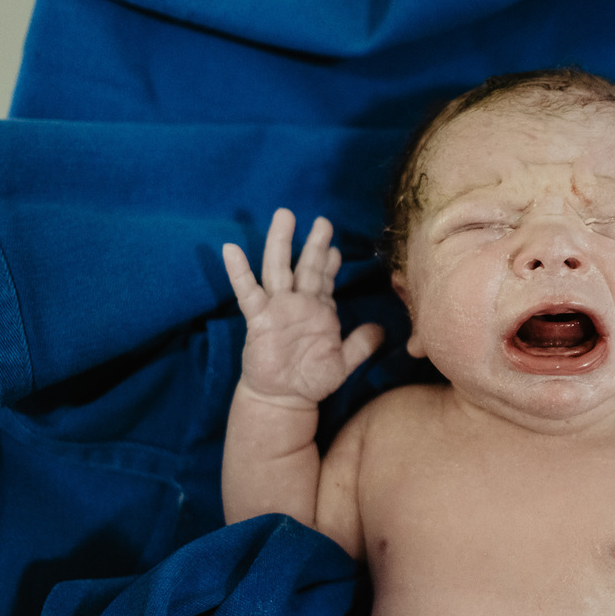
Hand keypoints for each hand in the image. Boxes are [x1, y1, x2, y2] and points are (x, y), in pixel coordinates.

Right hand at [223, 208, 382, 407]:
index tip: (336, 246)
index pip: (325, 279)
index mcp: (319, 311)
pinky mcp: (259, 319)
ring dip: (280, 242)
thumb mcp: (343, 362)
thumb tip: (382, 330)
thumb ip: (361, 344)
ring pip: (279, 268)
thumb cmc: (312, 380)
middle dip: (314, 243)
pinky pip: (248, 292)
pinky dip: (239, 272)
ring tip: (284, 216)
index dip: (331, 262)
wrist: (285, 399)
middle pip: (306, 266)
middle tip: (323, 220)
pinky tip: (231, 250)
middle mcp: (299, 304)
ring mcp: (278, 308)